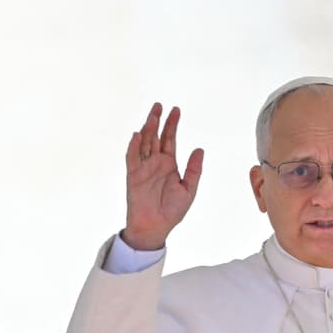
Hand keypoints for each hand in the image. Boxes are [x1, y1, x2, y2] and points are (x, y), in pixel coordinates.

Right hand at [121, 103, 203, 250]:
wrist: (157, 227)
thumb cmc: (172, 210)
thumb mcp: (189, 188)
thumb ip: (194, 169)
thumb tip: (199, 149)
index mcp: (169, 164)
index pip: (170, 139)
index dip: (172, 125)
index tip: (176, 110)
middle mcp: (155, 163)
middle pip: (156, 137)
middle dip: (157, 121)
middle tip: (160, 105)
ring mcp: (143, 168)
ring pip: (144, 144)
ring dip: (147, 129)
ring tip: (152, 115)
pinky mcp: (133, 176)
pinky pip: (133, 158)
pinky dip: (134, 146)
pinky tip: (138, 135)